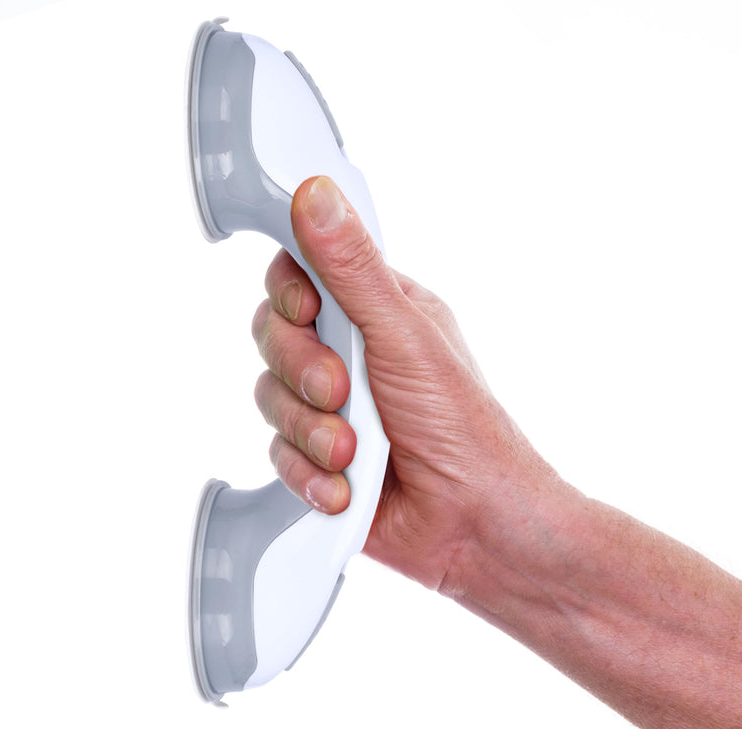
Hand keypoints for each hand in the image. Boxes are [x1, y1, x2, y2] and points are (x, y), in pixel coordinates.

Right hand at [252, 176, 561, 589]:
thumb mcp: (404, 336)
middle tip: (340, 391)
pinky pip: (278, 455)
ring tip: (352, 452)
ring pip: (269, 398)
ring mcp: (329, 409)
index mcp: (374, 312)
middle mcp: (347, 354)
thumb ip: (352, 269)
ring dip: (310, 431)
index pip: (300, 275)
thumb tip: (314, 194)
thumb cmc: (460, 424)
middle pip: (273, 336)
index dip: (290, 293)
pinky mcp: (316, 459)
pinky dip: (310, 475)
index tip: (309, 311)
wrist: (473, 521)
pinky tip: (345, 488)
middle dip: (301, 370)